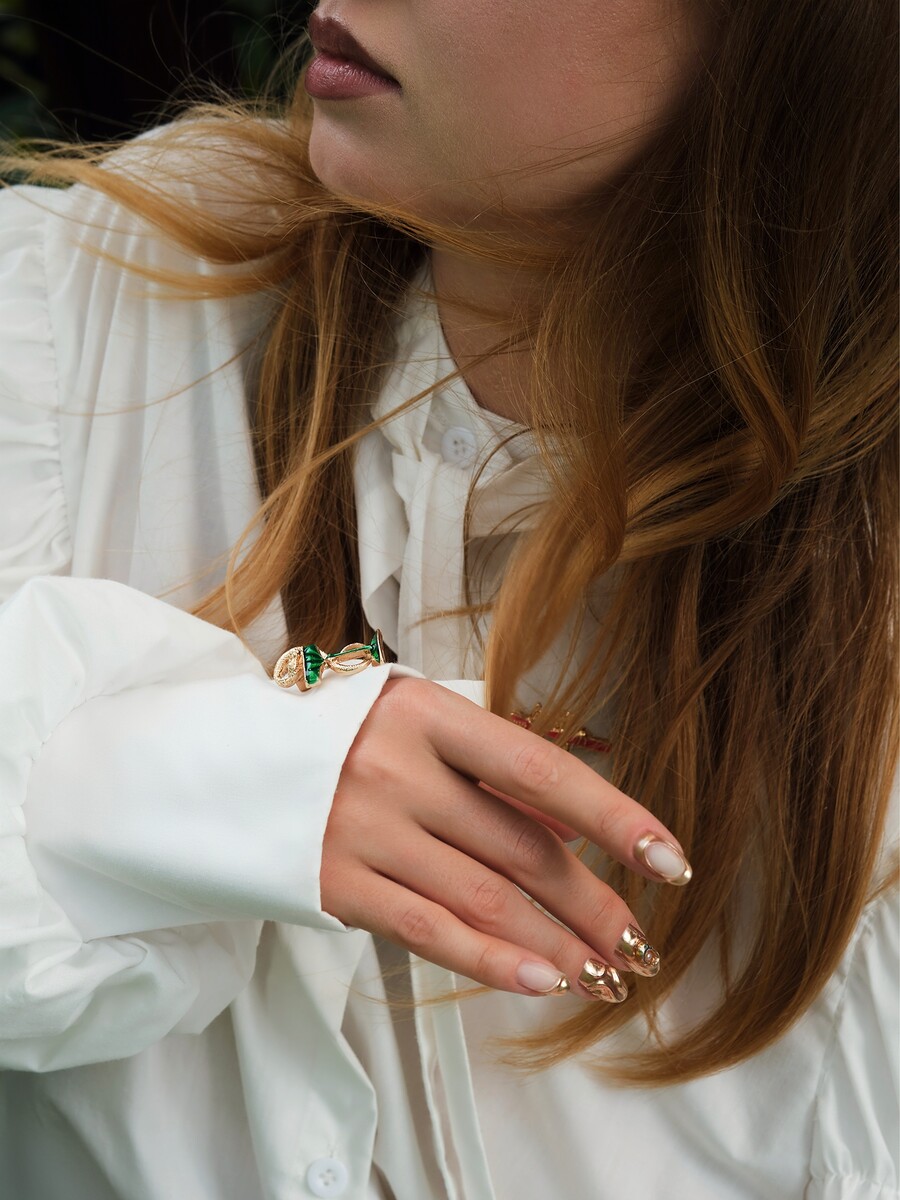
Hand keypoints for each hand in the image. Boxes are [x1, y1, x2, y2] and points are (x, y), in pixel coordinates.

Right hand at [322, 677, 690, 1000]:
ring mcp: (361, 830)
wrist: (220, 763)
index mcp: (424, 713)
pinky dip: (490, 961)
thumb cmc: (338, 734)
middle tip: (640, 943)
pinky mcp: (332, 884)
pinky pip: (427, 931)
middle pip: (520, 847)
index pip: (538, 770)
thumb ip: (491, 768)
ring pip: (484, 899)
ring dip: (556, 944)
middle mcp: (395, 770)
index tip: (669, 857)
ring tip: (604, 973)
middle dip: (592, 902)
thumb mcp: (414, 722)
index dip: (611, 814)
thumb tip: (576, 827)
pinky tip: (541, 982)